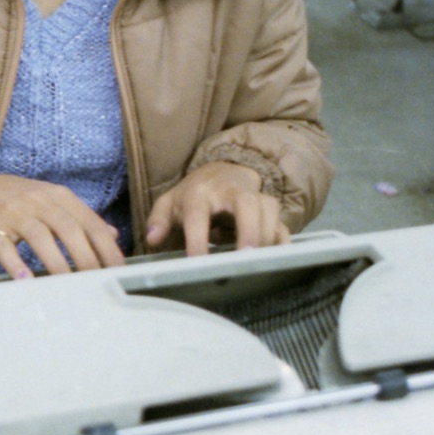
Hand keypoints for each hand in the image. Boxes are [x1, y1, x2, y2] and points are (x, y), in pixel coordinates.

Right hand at [0, 173, 125, 279]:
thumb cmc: (16, 200)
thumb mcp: (51, 200)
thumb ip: (81, 217)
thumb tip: (112, 235)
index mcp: (57, 196)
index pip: (88, 221)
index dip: (105, 246)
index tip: (117, 268)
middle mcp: (38, 202)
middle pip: (68, 228)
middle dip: (86, 257)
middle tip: (97, 281)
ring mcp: (14, 213)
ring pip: (40, 237)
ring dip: (57, 263)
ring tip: (68, 286)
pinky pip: (5, 246)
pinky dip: (15, 263)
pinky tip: (25, 279)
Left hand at [145, 162, 285, 257]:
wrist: (222, 172)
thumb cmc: (194, 194)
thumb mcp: (170, 202)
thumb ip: (158, 220)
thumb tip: (152, 239)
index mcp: (200, 193)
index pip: (198, 213)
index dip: (197, 237)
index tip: (197, 261)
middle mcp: (230, 192)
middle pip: (246, 204)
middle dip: (249, 229)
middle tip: (246, 257)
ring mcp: (254, 198)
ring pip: (268, 211)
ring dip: (267, 236)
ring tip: (260, 263)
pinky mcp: (269, 209)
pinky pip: (281, 223)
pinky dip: (282, 240)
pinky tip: (278, 257)